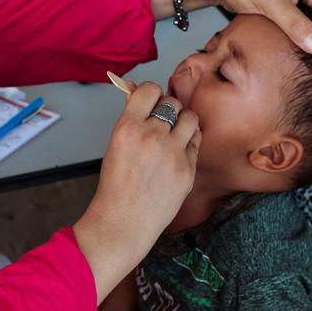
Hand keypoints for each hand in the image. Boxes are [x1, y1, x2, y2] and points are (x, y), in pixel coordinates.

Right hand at [74, 82, 200, 301]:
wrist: (124, 221)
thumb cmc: (116, 187)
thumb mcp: (115, 146)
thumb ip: (132, 121)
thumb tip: (141, 98)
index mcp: (128, 128)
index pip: (149, 89)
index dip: (151, 93)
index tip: (150, 100)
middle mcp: (152, 136)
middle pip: (172, 102)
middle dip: (167, 109)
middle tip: (162, 122)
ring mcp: (173, 152)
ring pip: (190, 117)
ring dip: (183, 121)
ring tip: (175, 134)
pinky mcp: (188, 168)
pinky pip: (196, 141)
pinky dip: (188, 143)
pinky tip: (178, 152)